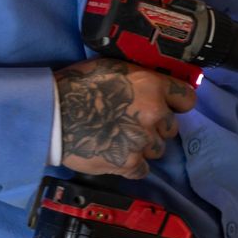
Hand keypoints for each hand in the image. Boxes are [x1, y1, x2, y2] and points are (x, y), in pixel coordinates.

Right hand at [54, 57, 198, 178]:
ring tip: (119, 140)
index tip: (167, 107)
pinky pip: (142, 169)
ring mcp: (143, 140)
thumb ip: (139, 80)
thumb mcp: (113, 68)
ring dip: (143, 147)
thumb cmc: (76, 85)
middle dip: (156, 127)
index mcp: (153, 86)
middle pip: (171, 127)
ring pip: (158, 149)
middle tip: (132, 124)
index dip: (176, 104)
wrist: (50, 114)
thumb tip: (151, 87)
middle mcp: (154, 113)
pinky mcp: (128, 163)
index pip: (187, 99)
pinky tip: (115, 155)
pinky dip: (131, 165)